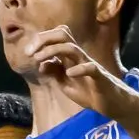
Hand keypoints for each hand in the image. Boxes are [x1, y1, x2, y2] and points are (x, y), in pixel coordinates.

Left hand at [24, 26, 138, 119]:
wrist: (111, 105)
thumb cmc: (89, 92)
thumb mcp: (65, 84)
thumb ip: (54, 73)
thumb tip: (41, 64)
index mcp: (69, 56)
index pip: (55, 37)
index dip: (40, 40)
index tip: (27, 53)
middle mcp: (78, 56)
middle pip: (62, 34)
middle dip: (43, 39)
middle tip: (29, 52)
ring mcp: (89, 64)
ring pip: (72, 48)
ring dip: (52, 51)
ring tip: (39, 59)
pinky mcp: (99, 76)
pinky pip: (90, 67)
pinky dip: (78, 68)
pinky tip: (69, 73)